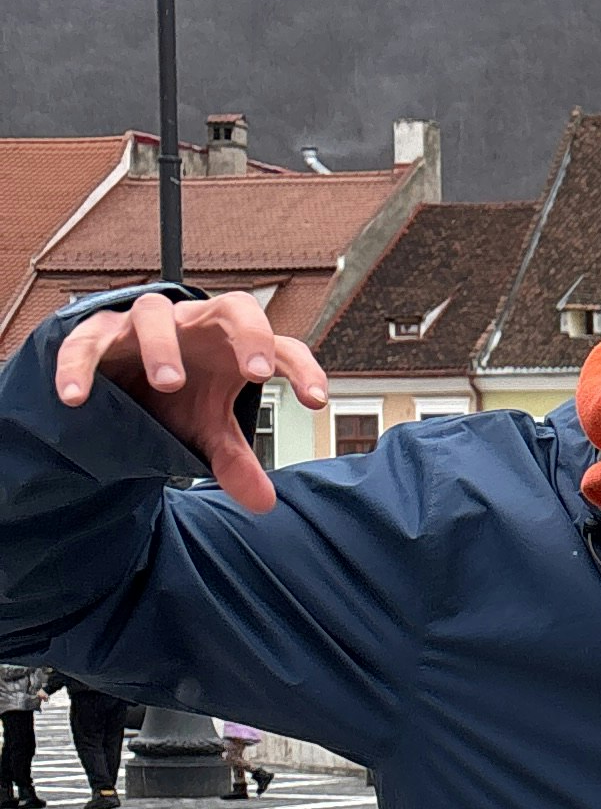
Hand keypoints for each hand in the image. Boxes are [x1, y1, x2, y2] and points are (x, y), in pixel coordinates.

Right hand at [54, 293, 326, 514]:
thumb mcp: (204, 430)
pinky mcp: (99, 333)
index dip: (301, 368)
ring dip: (164, 346)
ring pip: (156, 313)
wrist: (118, 383)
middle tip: (254, 372)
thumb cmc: (175, 396)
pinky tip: (75, 398)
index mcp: (233, 346)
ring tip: (170, 384)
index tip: (316, 400)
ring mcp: (146, 325)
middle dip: (248, 334)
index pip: (281, 347)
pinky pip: (87, 340)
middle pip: (233, 306)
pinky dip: (79, 365)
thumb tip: (264, 503)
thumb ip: (233, 460)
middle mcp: (196, 325)